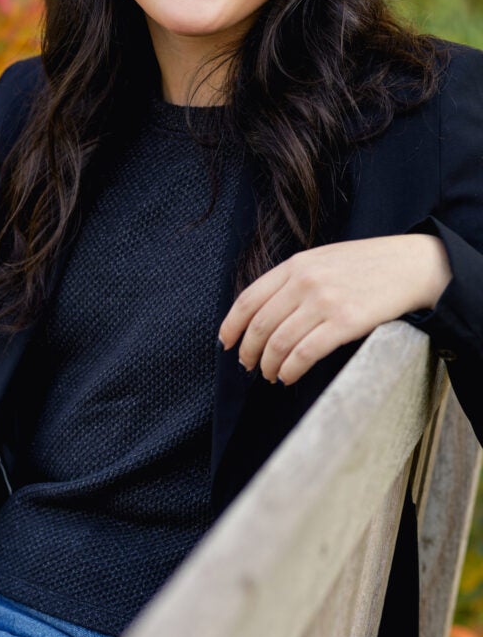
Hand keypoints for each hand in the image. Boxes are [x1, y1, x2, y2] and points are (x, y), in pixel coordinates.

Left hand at [218, 234, 450, 385]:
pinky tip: (288, 376)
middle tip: (249, 366)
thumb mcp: (323, 260)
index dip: (232, 325)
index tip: (226, 343)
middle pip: (260, 325)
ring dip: (269, 365)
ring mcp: (323, 302)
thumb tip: (266, 311)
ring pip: (278, 343)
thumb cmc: (367, 266)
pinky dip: (290, 369)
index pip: (248, 299)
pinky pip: (305, 353)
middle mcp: (304, 281)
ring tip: (271, 375)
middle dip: (249, 352)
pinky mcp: (345, 322)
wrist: (411, 265)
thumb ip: (295, 279)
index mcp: (295, 265)